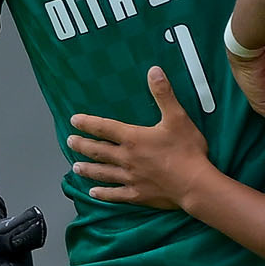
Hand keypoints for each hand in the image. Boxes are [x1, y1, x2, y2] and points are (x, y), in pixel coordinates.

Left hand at [68, 67, 209, 209]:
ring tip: (76, 167)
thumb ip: (163, 94)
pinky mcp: (137, 195)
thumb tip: (154, 71)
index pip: (104, 127)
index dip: (87, 123)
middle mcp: (126, 158)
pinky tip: (93, 193)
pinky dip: (103, 194)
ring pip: (102, 172)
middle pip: (98, 150)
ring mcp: (130, 178)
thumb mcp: (177, 118)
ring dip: (88, 169)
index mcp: (133, 138)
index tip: (73, 120)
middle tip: (70, 141)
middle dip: (82, 145)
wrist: (194, 184)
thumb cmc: (187, 151)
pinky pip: (115, 194)